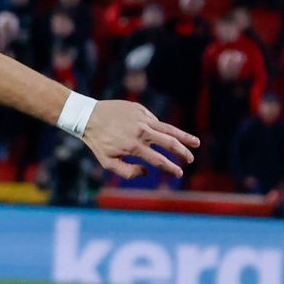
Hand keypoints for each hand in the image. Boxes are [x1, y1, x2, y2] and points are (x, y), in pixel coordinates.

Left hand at [81, 99, 200, 179]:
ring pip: (168, 129)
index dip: (171, 168)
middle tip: (190, 159)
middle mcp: (141, 132)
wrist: (87, 115)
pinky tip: (165, 134)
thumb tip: (146, 173)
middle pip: (170, 143)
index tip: (179, 173)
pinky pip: (155, 120)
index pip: (159, 160)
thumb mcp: (107, 162)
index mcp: (134, 146)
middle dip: (183, 153)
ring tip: (196, 143)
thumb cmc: (97, 141)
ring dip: (184, 137)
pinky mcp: (140, 109)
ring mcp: (142, 119)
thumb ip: (127, 172)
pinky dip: (161, 128)